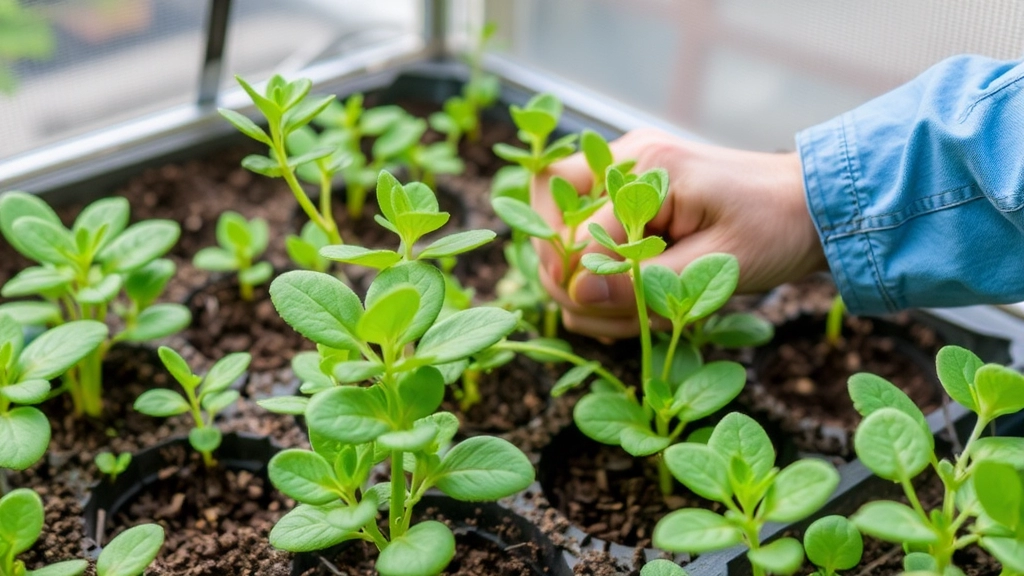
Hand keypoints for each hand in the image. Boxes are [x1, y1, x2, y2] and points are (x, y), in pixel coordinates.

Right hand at [533, 128, 826, 338]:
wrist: (807, 205)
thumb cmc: (773, 231)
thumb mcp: (718, 266)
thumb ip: (645, 282)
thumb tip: (577, 294)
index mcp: (649, 168)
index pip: (578, 234)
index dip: (583, 285)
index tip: (611, 316)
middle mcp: (625, 158)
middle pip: (548, 214)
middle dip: (570, 276)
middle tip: (612, 312)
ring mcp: (622, 169)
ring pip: (556, 222)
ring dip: (581, 275)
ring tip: (629, 306)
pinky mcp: (625, 188)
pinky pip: (581, 226)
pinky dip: (595, 266)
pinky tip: (632, 290)